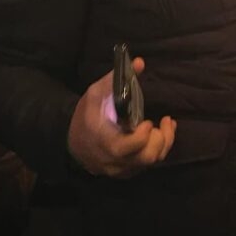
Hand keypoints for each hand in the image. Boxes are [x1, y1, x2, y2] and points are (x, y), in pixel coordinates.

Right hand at [67, 57, 175, 177]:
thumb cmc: (85, 116)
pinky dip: (159, 149)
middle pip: (148, 157)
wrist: (71, 142)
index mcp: (105, 142)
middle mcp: (115, 160)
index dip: (143, 134)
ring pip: (152, 162)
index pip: (130, 146)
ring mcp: (122, 169)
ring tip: (164, 125)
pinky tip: (160, 133)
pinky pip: (148, 165)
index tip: (147, 121)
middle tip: (159, 123)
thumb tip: (139, 63)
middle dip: (161, 139)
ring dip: (163, 142)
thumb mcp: (95, 94)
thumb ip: (117, 79)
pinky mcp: (127, 172)